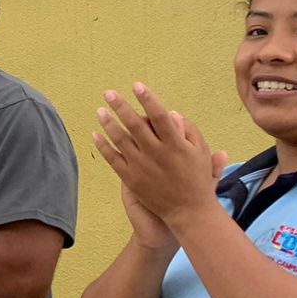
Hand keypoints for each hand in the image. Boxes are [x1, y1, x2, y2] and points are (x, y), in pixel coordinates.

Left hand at [94, 84, 227, 229]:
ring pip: (121, 140)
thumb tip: (171, 113)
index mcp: (176, 145)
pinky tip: (95, 134)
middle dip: (121, 106)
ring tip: (100, 110)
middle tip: (109, 93)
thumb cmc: (197, 179)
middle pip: (135, 125)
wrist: (188, 212)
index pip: (160, 116)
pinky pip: (113, 159)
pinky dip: (103, 146)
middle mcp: (157, 154)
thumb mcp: (201, 152)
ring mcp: (142, 167)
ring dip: (108, 123)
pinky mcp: (131, 179)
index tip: (137, 85)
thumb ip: (188, 131)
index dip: (148, 100)